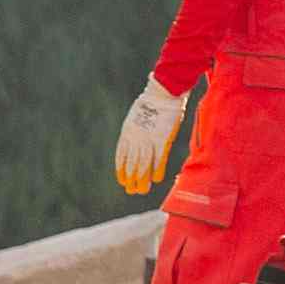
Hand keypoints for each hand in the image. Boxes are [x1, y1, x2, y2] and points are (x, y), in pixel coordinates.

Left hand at [114, 79, 187, 195]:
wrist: (162, 92)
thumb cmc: (151, 102)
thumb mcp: (136, 117)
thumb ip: (134, 130)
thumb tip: (134, 140)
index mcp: (127, 133)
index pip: (121, 157)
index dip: (121, 170)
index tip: (122, 181)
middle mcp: (135, 139)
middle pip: (131, 164)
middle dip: (131, 179)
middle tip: (132, 191)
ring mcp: (149, 140)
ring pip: (143, 165)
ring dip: (142, 180)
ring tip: (142, 190)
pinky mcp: (162, 140)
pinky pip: (159, 159)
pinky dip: (156, 171)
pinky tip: (156, 180)